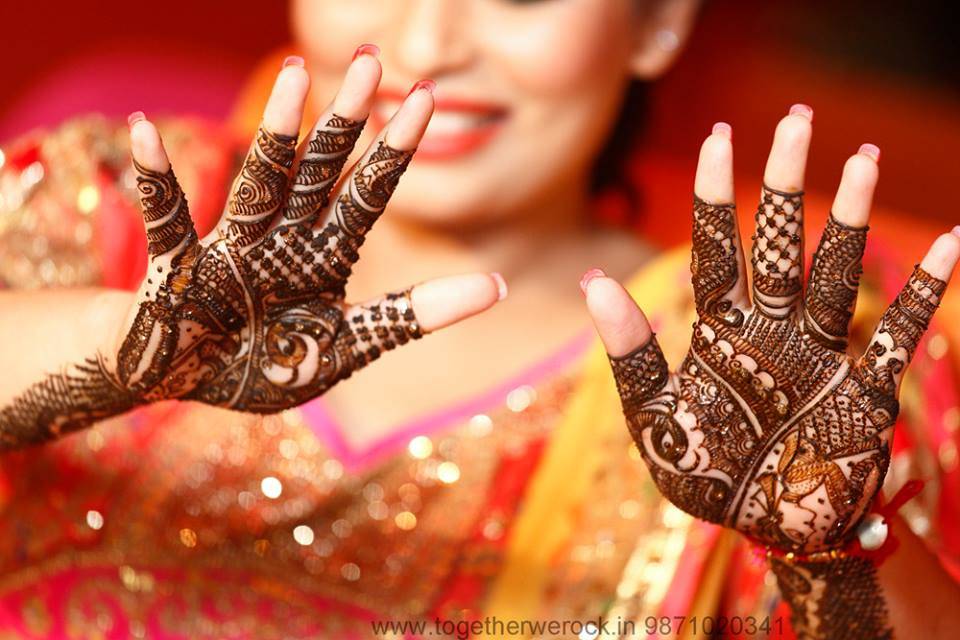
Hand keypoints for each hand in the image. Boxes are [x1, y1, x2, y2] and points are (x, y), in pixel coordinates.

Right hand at [112, 54, 500, 412]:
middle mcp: (284, 239)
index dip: (395, 150)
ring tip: (294, 73)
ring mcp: (233, 248)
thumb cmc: (272, 363)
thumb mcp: (353, 343)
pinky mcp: (180, 269)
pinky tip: (144, 129)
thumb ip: (416, 314)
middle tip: (374, 59)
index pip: (368, 193)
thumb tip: (498, 287)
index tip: (427, 97)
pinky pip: (168, 220)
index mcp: (325, 255)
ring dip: (277, 130)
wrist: (194, 385)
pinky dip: (156, 181)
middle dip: (346, 119)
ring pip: (260, 180)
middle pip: (320, 170)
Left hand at [584, 113, 958, 552]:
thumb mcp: (655, 421)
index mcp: (718, 334)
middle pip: (779, 244)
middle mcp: (770, 331)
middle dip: (787, 184)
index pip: (715, 252)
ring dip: (849, 220)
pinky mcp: (866, 389)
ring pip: (835, 274)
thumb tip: (592, 281)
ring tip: (860, 160)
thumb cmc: (706, 475)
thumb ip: (630, 356)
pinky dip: (922, 295)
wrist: (769, 531)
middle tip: (797, 119)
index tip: (720, 137)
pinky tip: (950, 243)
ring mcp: (821, 355)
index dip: (716, 197)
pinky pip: (899, 334)